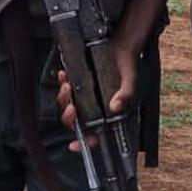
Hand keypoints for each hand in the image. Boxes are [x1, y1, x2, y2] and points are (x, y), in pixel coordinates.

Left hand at [56, 36, 138, 151]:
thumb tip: (115, 106)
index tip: (74, 145)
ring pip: (67, 105)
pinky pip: (66, 87)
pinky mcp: (79, 81)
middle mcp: (94, 106)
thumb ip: (126, 94)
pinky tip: (64, 75)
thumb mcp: (129, 80)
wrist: (121, 45)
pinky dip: (62, 82)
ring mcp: (84, 94)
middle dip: (68, 116)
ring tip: (67, 85)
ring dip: (64, 98)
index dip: (84, 142)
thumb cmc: (127, 66)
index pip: (95, 133)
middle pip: (75, 120)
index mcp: (106, 112)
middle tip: (72, 107)